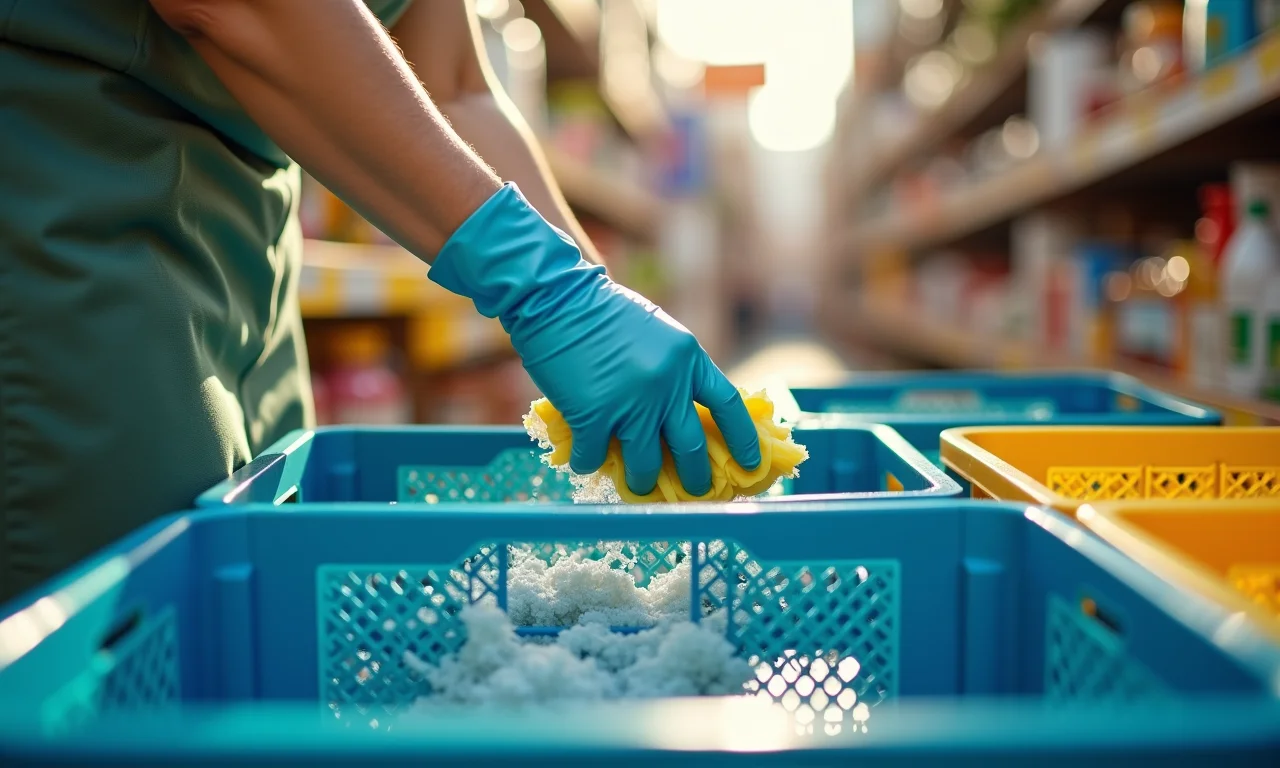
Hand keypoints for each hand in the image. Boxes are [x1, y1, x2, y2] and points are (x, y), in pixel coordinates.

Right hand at [429, 184, 760, 494]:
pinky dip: (589, 462)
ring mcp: (631, 404)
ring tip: (637, 486)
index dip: (742, 438)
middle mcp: (667, 385)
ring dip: (641, 482)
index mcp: (688, 359)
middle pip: (691, 448)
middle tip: (695, 491)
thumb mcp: (657, 334)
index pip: (728, 405)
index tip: (751, 462)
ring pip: (646, 465)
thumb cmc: (602, 312)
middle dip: (696, 478)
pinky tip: (584, 459)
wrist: (557, 298)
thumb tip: (682, 413)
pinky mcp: (594, 417)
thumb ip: (674, 370)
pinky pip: (596, 458)